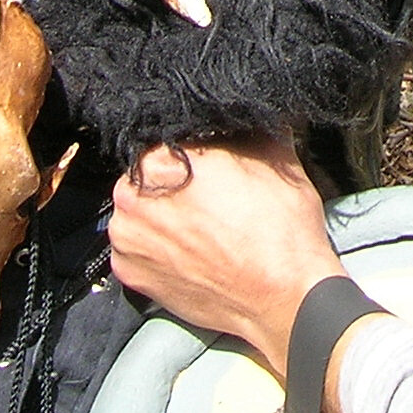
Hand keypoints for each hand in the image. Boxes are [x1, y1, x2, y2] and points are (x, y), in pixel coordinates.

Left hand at [108, 136, 347, 379]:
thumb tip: (243, 114)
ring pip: (140, 211)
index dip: (192, 146)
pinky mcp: (131, 276)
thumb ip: (245, 125)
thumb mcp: (274, 153)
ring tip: (202, 226)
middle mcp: (131, 199)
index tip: (211, 161)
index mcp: (159, 161)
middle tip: (209, 194)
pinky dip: (158, 247)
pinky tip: (192, 249)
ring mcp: (127, 242)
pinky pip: (137, 248)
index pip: (166, 136)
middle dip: (173, 181)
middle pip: (147, 175)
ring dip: (162, 214)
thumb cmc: (280, 229)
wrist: (285, 298)